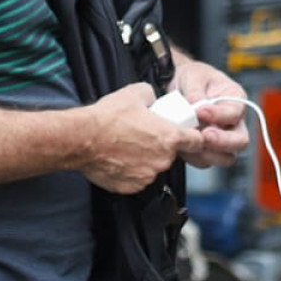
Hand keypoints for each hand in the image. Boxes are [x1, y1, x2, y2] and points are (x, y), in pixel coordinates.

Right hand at [79, 82, 204, 193]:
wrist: (83, 138)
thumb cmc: (108, 117)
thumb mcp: (135, 93)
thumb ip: (152, 95)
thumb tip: (152, 99)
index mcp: (169, 137)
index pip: (197, 141)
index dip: (193, 137)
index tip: (188, 135)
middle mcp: (162, 160)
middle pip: (171, 154)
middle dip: (161, 146)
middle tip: (144, 135)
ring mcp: (147, 176)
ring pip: (153, 167)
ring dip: (146, 159)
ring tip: (127, 146)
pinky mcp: (132, 187)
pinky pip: (137, 179)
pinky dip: (131, 171)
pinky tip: (118, 158)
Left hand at [170, 60, 249, 167]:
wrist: (176, 87)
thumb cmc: (192, 78)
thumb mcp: (194, 75)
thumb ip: (195, 89)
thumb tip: (196, 104)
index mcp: (235, 99)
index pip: (235, 112)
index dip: (219, 115)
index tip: (201, 111)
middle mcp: (233, 122)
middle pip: (240, 141)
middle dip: (222, 142)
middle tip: (204, 135)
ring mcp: (221, 138)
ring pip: (225, 156)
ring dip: (207, 153)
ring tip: (190, 142)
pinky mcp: (206, 149)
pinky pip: (205, 161)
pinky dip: (194, 157)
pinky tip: (182, 146)